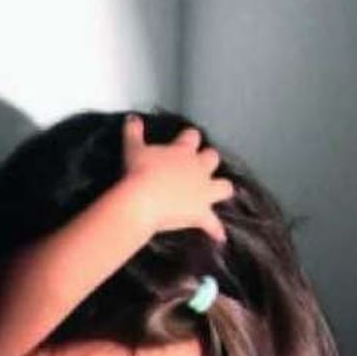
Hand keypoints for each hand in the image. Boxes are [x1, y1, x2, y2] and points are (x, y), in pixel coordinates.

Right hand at [121, 115, 234, 242]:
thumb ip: (134, 132)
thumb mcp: (133, 148)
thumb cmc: (138, 172)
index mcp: (183, 151)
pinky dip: (216, 230)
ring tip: (218, 192)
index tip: (186, 139)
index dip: (190, 138)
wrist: (144, 199)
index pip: (192, 137)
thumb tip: (132, 117)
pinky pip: (213, 224)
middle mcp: (198, 169)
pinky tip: (220, 237)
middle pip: (212, 158)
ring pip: (224, 186)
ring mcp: (203, 191)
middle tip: (199, 165)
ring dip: (222, 189)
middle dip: (208, 160)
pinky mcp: (201, 212)